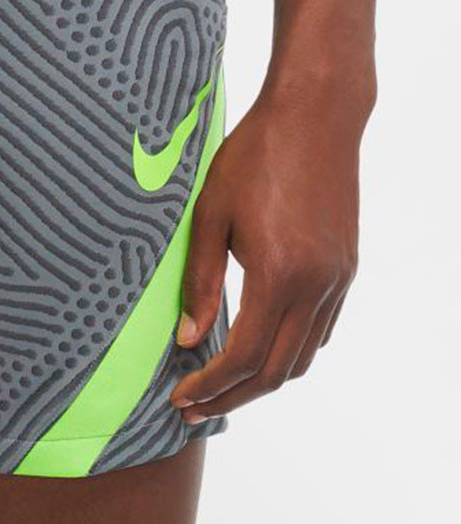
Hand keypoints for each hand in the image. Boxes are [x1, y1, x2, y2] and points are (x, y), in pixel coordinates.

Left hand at [171, 87, 363, 422]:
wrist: (314, 116)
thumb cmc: (253, 156)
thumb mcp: (209, 216)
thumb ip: (200, 282)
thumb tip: (187, 339)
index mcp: (279, 274)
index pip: (243, 357)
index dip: (209, 385)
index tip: (178, 396)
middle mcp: (317, 286)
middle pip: (277, 370)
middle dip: (232, 396)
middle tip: (192, 406)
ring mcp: (338, 279)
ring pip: (303, 356)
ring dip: (262, 379)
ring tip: (219, 384)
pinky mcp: (345, 268)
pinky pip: (319, 329)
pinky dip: (288, 350)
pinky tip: (256, 346)